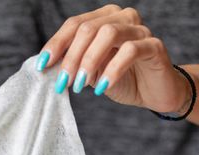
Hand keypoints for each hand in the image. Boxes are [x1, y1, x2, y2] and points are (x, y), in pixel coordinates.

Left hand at [36, 4, 191, 113]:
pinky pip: (130, 51)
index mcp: (104, 19)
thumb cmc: (123, 80)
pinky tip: (102, 87)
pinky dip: (112, 70)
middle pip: (88, 29)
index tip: (42, 66)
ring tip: (81, 85)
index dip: (56, 44)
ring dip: (89, 61)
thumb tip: (48, 67)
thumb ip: (75, 65)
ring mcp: (140, 30)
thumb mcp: (92, 73)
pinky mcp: (154, 46)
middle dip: (71, 57)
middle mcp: (122, 18)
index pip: (74, 25)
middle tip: (63, 82)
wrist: (156, 93)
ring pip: (108, 33)